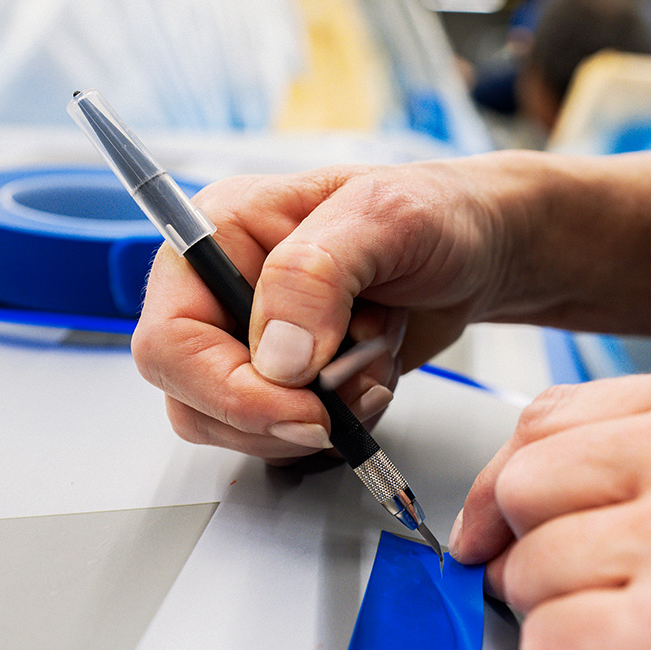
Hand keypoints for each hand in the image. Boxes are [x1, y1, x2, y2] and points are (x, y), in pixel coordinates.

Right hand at [132, 161, 513, 462]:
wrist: (480, 250)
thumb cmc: (435, 212)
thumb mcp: (384, 218)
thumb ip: (318, 275)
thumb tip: (276, 354)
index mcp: (217, 236)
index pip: (170, 340)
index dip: (227, 390)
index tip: (303, 409)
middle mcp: (221, 292)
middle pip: (194, 398)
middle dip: (282, 412)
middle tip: (350, 391)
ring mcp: (252, 343)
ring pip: (242, 428)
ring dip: (324, 416)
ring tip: (373, 356)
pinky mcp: (289, 382)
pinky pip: (290, 437)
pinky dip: (344, 424)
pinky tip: (373, 372)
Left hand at [452, 351, 650, 649]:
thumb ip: (641, 457)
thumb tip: (504, 495)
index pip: (548, 416)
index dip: (517, 486)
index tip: (513, 525)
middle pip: (522, 484)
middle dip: (535, 549)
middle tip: (604, 591)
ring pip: (525, 571)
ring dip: (568, 618)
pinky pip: (546, 646)